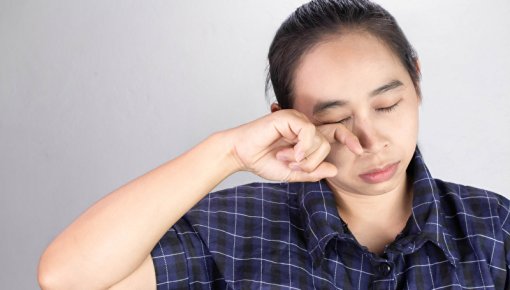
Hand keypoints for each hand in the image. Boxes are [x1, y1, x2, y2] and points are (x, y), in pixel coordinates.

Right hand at [227, 109, 361, 181]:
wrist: (241, 155)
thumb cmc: (263, 161)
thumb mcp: (292, 173)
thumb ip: (312, 172)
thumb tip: (334, 169)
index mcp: (308, 138)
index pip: (336, 133)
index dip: (350, 139)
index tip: (361, 150)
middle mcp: (305, 127)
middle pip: (328, 141)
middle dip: (315, 161)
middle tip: (296, 166)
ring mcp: (297, 120)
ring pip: (319, 140)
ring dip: (304, 157)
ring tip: (284, 158)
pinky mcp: (288, 117)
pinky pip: (308, 131)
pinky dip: (301, 146)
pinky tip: (288, 152)